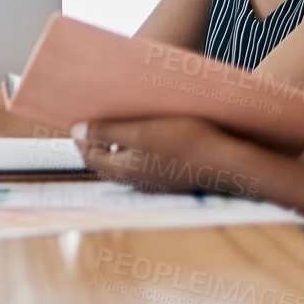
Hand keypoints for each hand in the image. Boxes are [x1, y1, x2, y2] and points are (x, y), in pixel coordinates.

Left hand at [73, 116, 262, 197]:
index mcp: (123, 170)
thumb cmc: (184, 141)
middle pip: (106, 162)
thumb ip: (106, 131)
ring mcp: (155, 183)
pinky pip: (144, 164)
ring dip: (117, 146)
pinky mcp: (171, 178)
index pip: (90, 157)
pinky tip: (147, 136)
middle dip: (96, 143)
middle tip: (94, 122)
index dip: (81, 138)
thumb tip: (75, 130)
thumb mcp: (140, 130)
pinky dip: (136, 151)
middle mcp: (136, 181)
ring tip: (118, 125)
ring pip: (125, 164)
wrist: (228, 161)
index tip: (78, 120)